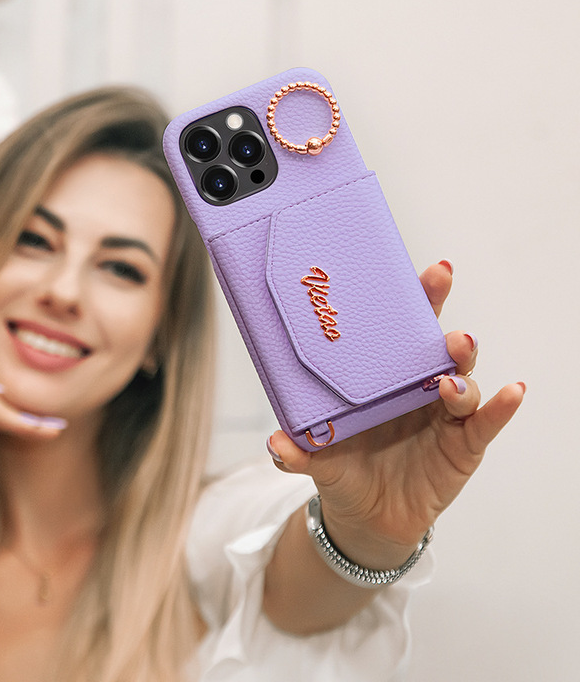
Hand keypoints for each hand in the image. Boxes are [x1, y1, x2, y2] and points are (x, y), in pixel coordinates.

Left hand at [267, 260, 524, 565]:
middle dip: (438, 314)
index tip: (421, 273)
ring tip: (452, 356)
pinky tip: (510, 392)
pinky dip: (500, 406)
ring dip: (460, 362)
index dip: (414, 300)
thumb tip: (278, 442)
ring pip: (461, 378)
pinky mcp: (462, 446)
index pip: (400, 331)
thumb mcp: (318, 457)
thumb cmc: (345, 467)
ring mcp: (443, 415)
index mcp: (383, 378)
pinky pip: (485, 423)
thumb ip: (298, 451)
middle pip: (436, 344)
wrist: (366, 517)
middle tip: (438, 286)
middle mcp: (417, 388)